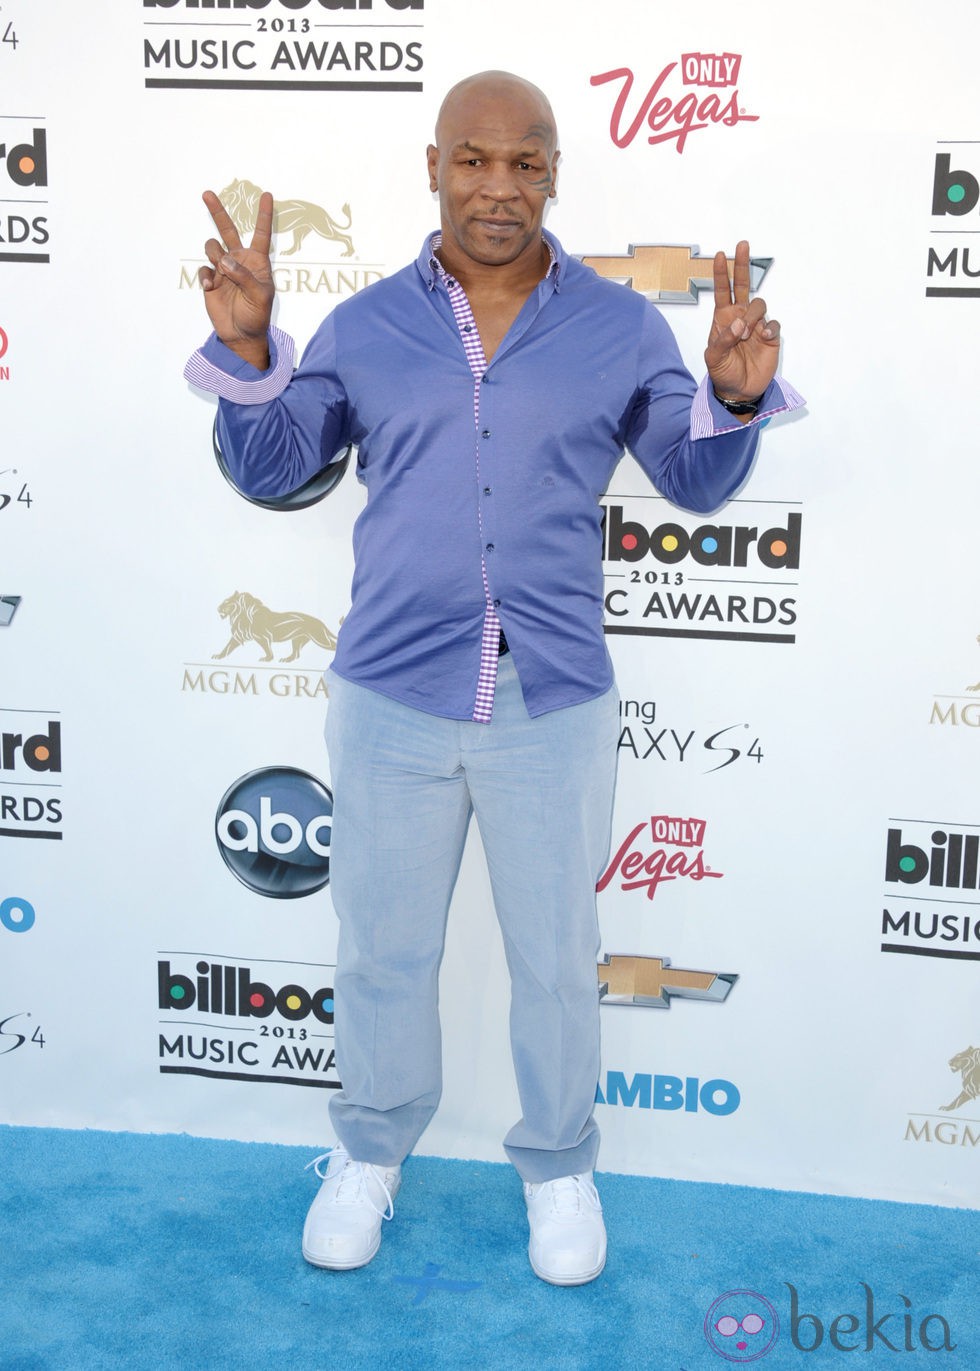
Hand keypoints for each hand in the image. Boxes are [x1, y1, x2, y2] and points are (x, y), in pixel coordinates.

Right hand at [198, 188, 274, 369]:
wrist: (240, 336)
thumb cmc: (256, 316)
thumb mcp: (259, 297)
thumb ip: (244, 277)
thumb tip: (225, 260)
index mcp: (257, 262)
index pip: (261, 234)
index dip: (264, 215)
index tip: (267, 195)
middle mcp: (239, 261)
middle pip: (228, 230)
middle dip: (217, 212)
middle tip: (207, 194)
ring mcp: (223, 269)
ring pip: (212, 247)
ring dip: (214, 254)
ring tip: (221, 271)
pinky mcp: (211, 280)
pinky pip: (204, 270)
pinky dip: (205, 276)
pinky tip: (210, 288)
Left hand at [703, 239, 779, 403]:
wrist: (739, 391)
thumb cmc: (723, 372)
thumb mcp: (714, 358)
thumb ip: (722, 340)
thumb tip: (738, 324)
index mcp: (723, 318)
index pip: (722, 291)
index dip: (721, 273)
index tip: (720, 255)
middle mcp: (740, 317)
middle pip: (743, 285)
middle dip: (742, 265)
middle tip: (742, 244)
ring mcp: (756, 325)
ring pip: (759, 304)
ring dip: (752, 316)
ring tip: (746, 335)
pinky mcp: (770, 336)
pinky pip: (773, 323)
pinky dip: (769, 328)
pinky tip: (763, 338)